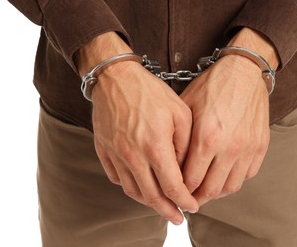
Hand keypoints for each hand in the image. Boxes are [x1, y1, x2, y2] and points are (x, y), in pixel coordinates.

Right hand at [77, 32, 198, 224]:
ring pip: (133, 191)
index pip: (173, 186)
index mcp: (155, 146)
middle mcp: (133, 156)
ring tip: (161, 205)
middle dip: (167, 211)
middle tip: (177, 218)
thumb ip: (185, 144)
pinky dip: (131, 187)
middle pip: (151, 196)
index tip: (192, 208)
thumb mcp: (179, 112)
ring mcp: (115, 155)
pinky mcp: (104, 151)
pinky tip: (141, 186)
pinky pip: (117, 178)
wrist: (115, 77)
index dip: (185, 201)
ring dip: (149, 202)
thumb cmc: (150, 92)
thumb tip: (186, 169)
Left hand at [181, 27, 278, 205]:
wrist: (243, 71)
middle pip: (211, 189)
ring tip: (206, 189)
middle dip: (196, 198)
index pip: (190, 180)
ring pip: (231, 187)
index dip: (180, 190)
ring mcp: (248, 148)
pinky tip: (224, 174)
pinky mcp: (261, 145)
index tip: (175, 192)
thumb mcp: (186, 107)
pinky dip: (234, 179)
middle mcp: (229, 147)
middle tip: (188, 198)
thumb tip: (171, 164)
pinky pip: (248, 174)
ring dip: (216, 192)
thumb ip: (180, 138)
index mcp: (207, 138)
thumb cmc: (211, 86)